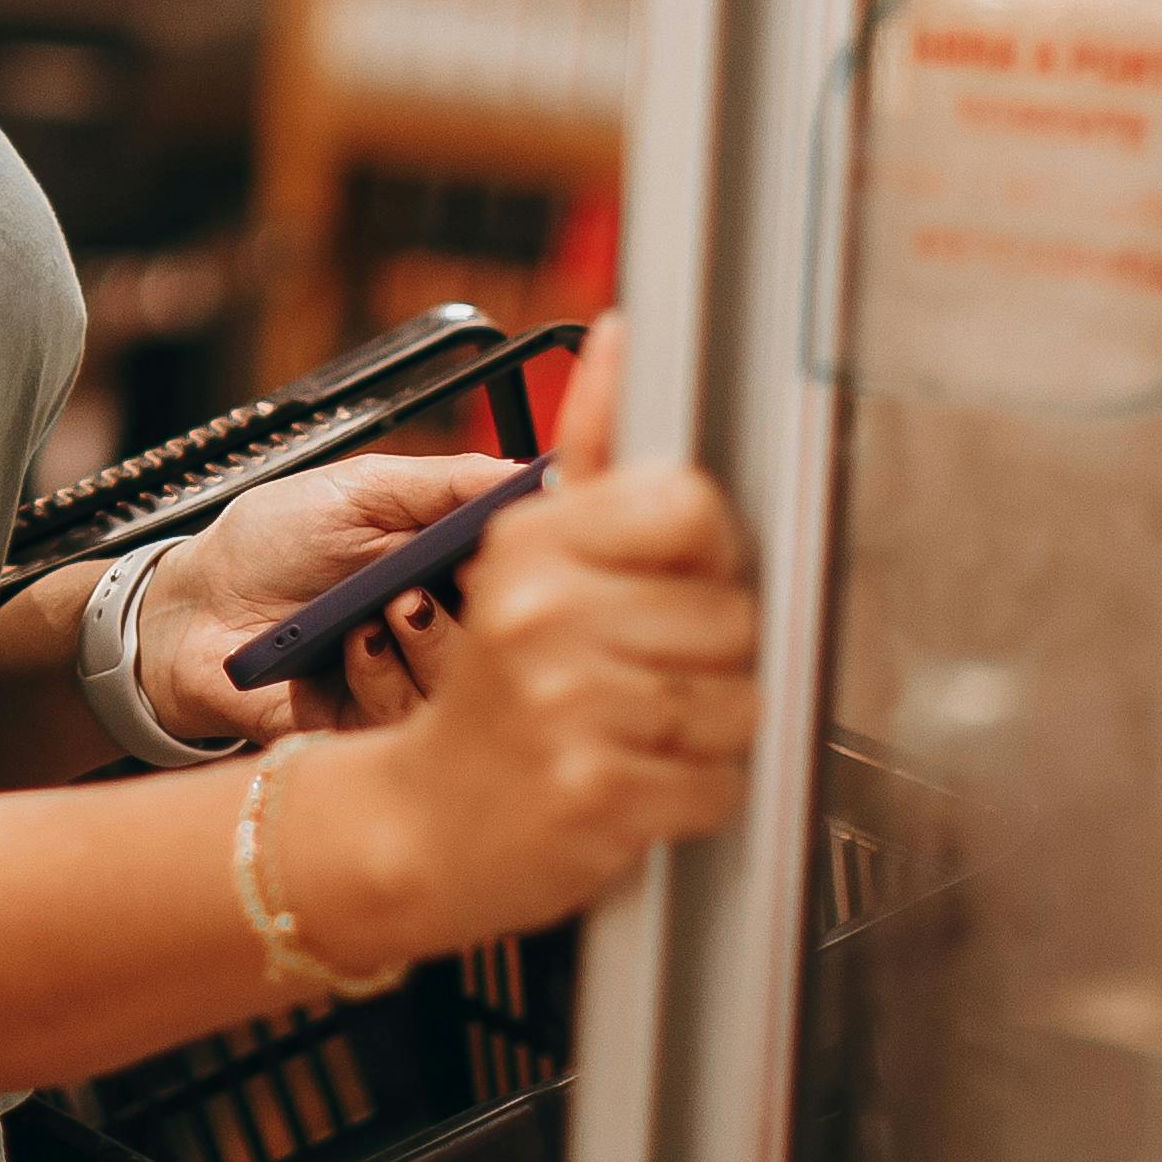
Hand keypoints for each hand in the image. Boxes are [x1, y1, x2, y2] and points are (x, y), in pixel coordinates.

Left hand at [130, 446, 498, 753]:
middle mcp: (437, 634)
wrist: (190, 608)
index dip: (530, 566)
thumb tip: (525, 474)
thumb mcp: (358, 491)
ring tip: (389, 605)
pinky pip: (403, 719)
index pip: (520, 579)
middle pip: (506, 639)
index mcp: (446, 573)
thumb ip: (443, 484)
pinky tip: (349, 644)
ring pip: (462, 685)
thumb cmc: (268, 544)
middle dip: (487, 606)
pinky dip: (381, 673)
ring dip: (430, 639)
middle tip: (461, 577)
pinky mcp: (365, 733)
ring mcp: (404, 686)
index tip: (530, 545)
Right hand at [259, 340, 763, 966]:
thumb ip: (586, 448)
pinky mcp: (596, 793)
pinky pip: (719, 782)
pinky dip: (692, 794)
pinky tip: (633, 782)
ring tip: (635, 731)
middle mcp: (542, 615)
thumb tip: (625, 334)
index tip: (666, 586)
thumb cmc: (489, 693)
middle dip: (709, 658)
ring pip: (739, 703)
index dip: (703, 556)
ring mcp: (568, 706)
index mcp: (530, 544)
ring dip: (705, 732)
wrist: (422, 827)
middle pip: (734, 616)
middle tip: (640, 677)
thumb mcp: (522, 557)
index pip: (693, 506)